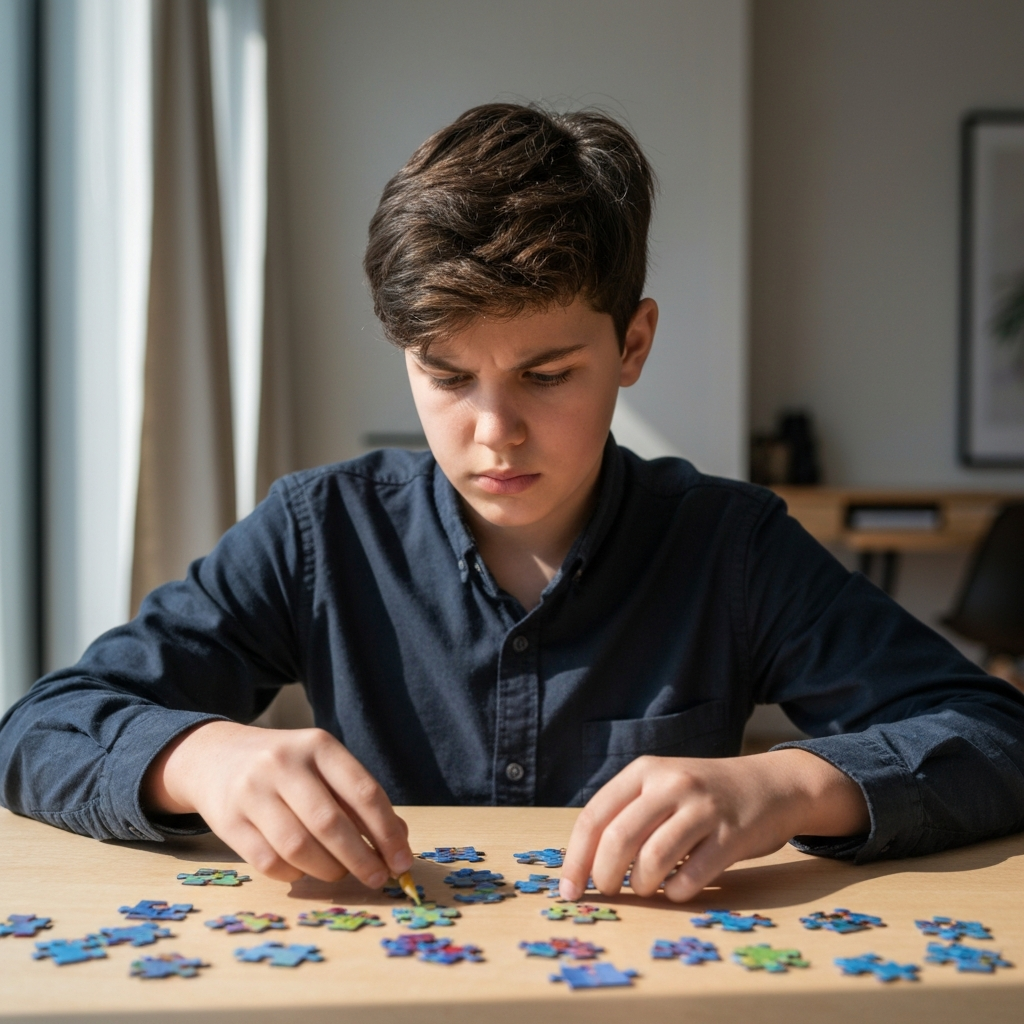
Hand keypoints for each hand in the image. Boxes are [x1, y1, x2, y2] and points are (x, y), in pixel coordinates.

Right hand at [142, 721, 413, 885]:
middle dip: (361, 858)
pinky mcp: (228, 822)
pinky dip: (295, 874)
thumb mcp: (323, 767)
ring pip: (298, 847)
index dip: (387, 831)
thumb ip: (358, 800)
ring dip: (328, 870)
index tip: (403, 860)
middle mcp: (284, 763)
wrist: (215, 757)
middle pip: (330, 823)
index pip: (362, 791)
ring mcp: (252, 791)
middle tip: (378, 878)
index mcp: (318, 745)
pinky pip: (269, 863)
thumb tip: (398, 843)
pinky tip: (304, 870)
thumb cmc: (287, 767)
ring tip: (340, 872)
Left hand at [559, 749, 868, 902]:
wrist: (770, 784)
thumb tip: (583, 865)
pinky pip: (692, 875)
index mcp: (643, 771)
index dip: (575, 858)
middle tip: (608, 891)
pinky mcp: (731, 834)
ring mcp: (702, 807)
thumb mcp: (661, 787)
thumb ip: (628, 814)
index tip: (569, 891)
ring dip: (642, 886)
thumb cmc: (703, 795)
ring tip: (645, 888)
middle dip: (604, 876)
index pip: (594, 817)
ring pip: (652, 859)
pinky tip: (677, 890)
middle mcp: (670, 783)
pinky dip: (677, 892)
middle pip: (618, 839)